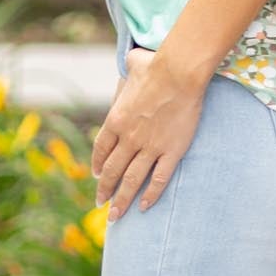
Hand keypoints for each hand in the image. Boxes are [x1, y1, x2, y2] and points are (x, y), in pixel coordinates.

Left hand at [93, 45, 202, 220]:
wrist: (178, 73)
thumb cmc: (156, 65)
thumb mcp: (133, 65)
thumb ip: (128, 68)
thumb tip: (131, 59)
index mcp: (115, 120)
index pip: (102, 149)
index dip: (98, 165)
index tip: (97, 176)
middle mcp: (128, 138)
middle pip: (112, 171)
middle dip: (105, 190)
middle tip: (100, 204)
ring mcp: (149, 147)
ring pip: (131, 180)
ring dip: (121, 200)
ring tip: (115, 216)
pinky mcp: (171, 151)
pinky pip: (158, 179)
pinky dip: (149, 195)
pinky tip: (143, 207)